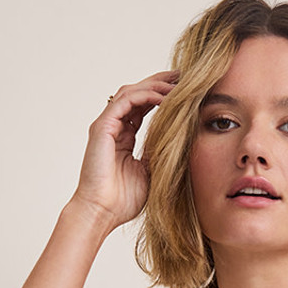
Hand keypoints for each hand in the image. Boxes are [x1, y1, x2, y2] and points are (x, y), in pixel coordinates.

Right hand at [68, 71, 179, 231]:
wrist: (101, 213)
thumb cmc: (122, 200)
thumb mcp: (149, 173)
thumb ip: (158, 154)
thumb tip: (177, 142)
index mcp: (123, 136)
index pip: (143, 106)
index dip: (162, 95)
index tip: (185, 91)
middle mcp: (114, 126)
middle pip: (137, 93)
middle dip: (160, 82)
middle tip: (184, 75)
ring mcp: (107, 125)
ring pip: (131, 92)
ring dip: (155, 85)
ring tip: (178, 84)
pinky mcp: (102, 127)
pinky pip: (125, 101)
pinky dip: (145, 95)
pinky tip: (164, 98)